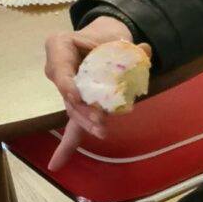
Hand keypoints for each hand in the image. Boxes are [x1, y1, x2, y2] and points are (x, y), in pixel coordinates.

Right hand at [44, 16, 133, 170]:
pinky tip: (56, 165)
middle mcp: (57, 70)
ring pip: (74, 109)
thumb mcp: (116, 36)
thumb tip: (146, 50)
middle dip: (83, 110)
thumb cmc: (105, 36)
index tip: (76, 96)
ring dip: (86, 123)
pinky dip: (67, 146)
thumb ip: (131, 47)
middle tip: (100, 121)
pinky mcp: (77, 105)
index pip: (60, 69)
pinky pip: (72, 126)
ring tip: (101, 131)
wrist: (103, 41)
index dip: (67, 84)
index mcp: (59, 47)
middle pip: (68, 94)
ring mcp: (66, 89)